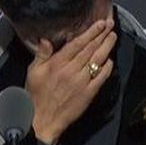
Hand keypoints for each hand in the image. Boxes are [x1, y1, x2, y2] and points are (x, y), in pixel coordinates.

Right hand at [26, 19, 117, 144]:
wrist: (42, 120)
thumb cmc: (36, 96)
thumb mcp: (33, 72)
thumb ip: (41, 54)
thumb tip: (46, 39)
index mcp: (58, 63)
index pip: (77, 44)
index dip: (90, 32)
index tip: (99, 24)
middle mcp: (72, 70)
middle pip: (90, 49)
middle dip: (102, 35)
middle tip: (110, 25)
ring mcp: (82, 82)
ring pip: (97, 60)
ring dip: (107, 47)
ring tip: (113, 37)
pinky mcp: (89, 93)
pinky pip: (101, 77)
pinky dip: (107, 67)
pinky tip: (110, 60)